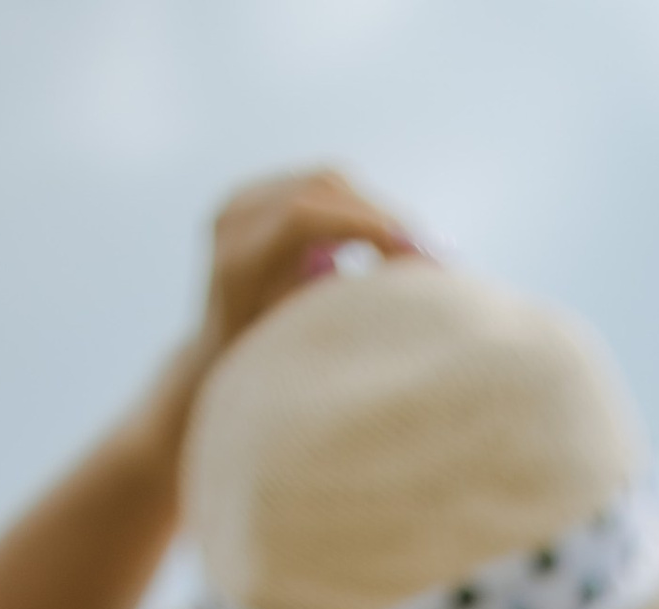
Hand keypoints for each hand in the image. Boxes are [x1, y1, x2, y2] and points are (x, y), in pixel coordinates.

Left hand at [171, 168, 430, 408]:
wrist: (220, 361)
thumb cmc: (269, 375)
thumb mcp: (305, 351)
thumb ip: (342, 309)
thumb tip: (414, 277)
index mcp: (236, 260)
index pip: (304, 216)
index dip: (366, 226)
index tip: (418, 251)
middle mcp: (233, 217)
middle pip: (322, 189)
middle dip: (385, 216)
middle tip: (438, 252)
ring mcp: (244, 200)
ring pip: (330, 183)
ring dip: (381, 213)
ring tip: (424, 250)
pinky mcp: (264, 195)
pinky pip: (325, 190)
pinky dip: (366, 212)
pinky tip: (398, 242)